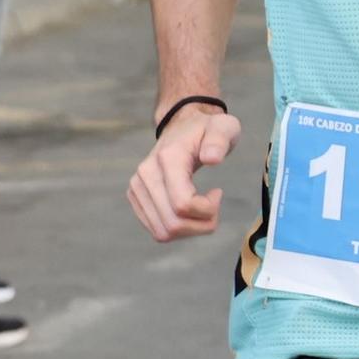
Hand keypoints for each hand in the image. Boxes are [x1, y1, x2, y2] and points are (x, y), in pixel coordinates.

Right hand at [129, 105, 242, 240]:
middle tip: (213, 206)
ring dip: (189, 229)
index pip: (183, 204)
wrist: (182, 126)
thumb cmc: (206, 130)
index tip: (217, 192)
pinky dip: (178, 229)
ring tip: (201, 208)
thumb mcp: (223, 127)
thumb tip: (212, 158)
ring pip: (162, 232)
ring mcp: (137, 186)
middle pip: (172, 224)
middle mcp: (146, 174)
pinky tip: (188, 211)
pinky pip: (156, 229)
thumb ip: (220, 140)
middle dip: (201, 225)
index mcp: (168, 158)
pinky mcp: (135, 196)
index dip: (207, 210)